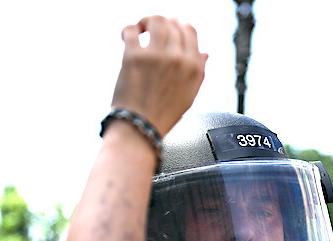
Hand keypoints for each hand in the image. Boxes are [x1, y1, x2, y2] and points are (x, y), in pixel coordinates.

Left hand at [110, 15, 207, 138]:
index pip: (189, 30)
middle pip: (171, 23)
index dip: (177, 25)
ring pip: (154, 20)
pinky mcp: (133, 56)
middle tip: (151, 30)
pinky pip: (131, 30)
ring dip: (146, 21)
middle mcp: (177, 59)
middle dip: (161, 23)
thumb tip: (204, 53)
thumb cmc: (163, 114)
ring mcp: (155, 56)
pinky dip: (129, 30)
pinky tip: (127, 37)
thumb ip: (199, 71)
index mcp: (193, 67)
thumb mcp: (189, 94)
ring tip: (140, 30)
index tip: (169, 29)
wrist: (140, 127)